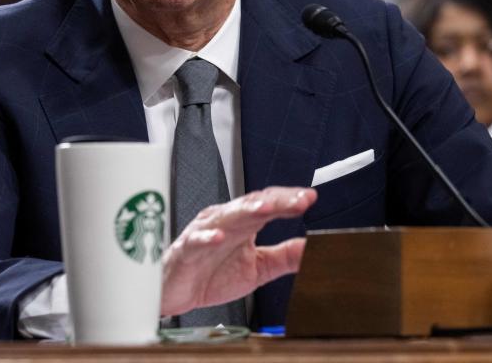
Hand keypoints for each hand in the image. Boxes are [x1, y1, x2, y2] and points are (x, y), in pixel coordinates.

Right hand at [160, 186, 316, 316]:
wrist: (177, 293)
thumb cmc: (212, 275)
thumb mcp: (259, 269)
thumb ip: (285, 257)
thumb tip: (314, 248)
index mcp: (243, 224)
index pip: (268, 205)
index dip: (288, 200)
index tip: (310, 198)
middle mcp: (225, 222)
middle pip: (252, 205)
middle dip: (276, 202)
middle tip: (299, 201)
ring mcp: (204, 233)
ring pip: (226, 216)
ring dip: (246, 211)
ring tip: (266, 208)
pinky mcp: (186, 250)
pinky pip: (196, 241)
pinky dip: (207, 237)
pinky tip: (219, 237)